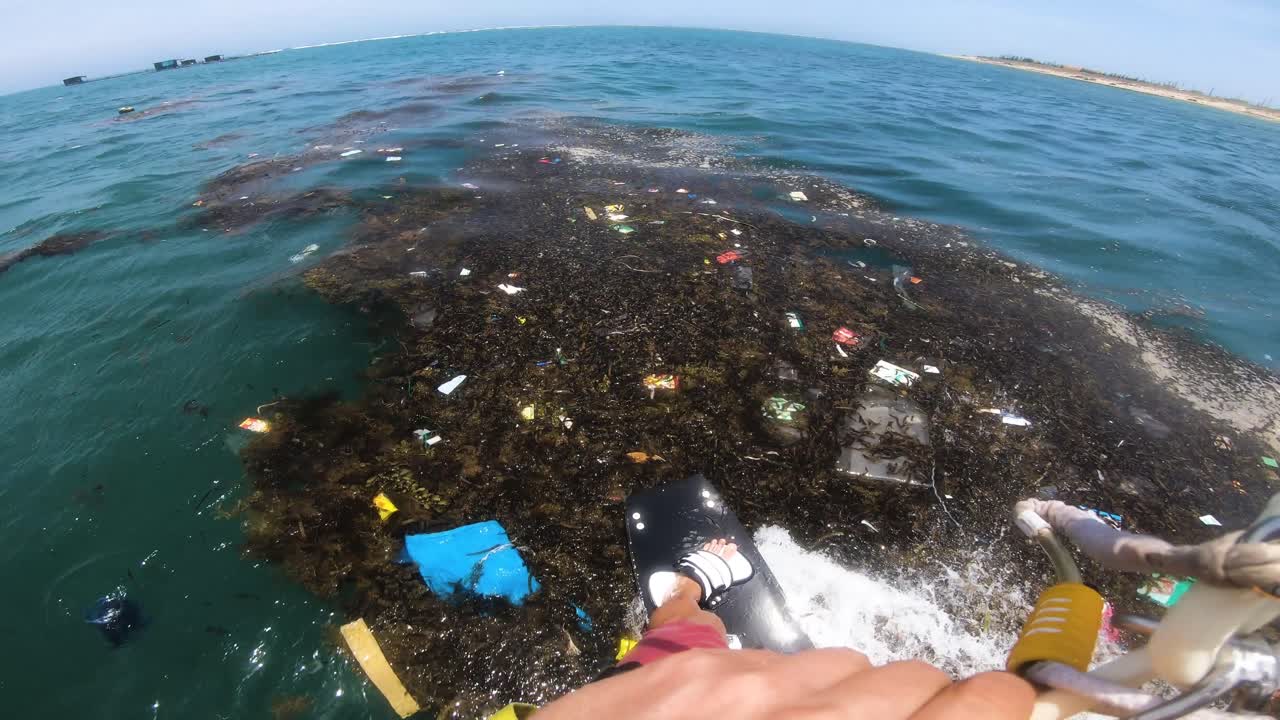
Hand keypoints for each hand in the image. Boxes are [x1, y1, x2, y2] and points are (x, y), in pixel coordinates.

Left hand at [535, 648, 1032, 718]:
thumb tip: (932, 718)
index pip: (964, 709)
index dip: (997, 707)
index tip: (1003, 710)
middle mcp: (805, 715)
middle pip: (912, 679)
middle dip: (923, 710)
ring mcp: (742, 684)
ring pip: (846, 660)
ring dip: (851, 695)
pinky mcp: (689, 666)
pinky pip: (776, 655)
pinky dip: (787, 685)